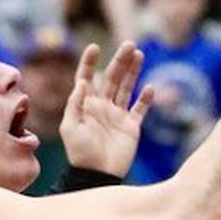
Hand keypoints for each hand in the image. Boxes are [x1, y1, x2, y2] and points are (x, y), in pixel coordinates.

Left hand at [59, 42, 154, 179]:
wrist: (97, 175)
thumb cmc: (80, 153)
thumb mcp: (70, 128)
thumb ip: (75, 104)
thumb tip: (83, 82)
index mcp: (85, 105)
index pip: (88, 78)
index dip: (90, 62)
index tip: (95, 47)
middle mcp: (102, 106)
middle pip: (112, 78)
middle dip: (120, 61)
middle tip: (129, 44)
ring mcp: (117, 115)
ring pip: (127, 88)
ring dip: (133, 72)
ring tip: (139, 54)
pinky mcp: (131, 126)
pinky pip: (140, 109)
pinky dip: (145, 99)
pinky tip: (150, 87)